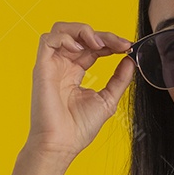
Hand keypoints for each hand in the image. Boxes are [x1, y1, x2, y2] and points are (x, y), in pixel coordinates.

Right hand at [27, 21, 134, 160]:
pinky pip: (48, 40)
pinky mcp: (42, 67)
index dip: (110, 42)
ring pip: (61, 30)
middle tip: (120, 44)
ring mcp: (52, 65)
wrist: (62, 144)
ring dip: (82, 30)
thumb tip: (130, 61)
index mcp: (75, 72)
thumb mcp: (108, 100)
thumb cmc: (79, 128)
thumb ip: (119, 79)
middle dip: (103, 35)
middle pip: (80, 35)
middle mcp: (63, 65)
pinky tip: (81, 50)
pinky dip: (65, 38)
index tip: (127, 47)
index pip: (92, 46)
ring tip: (99, 44)